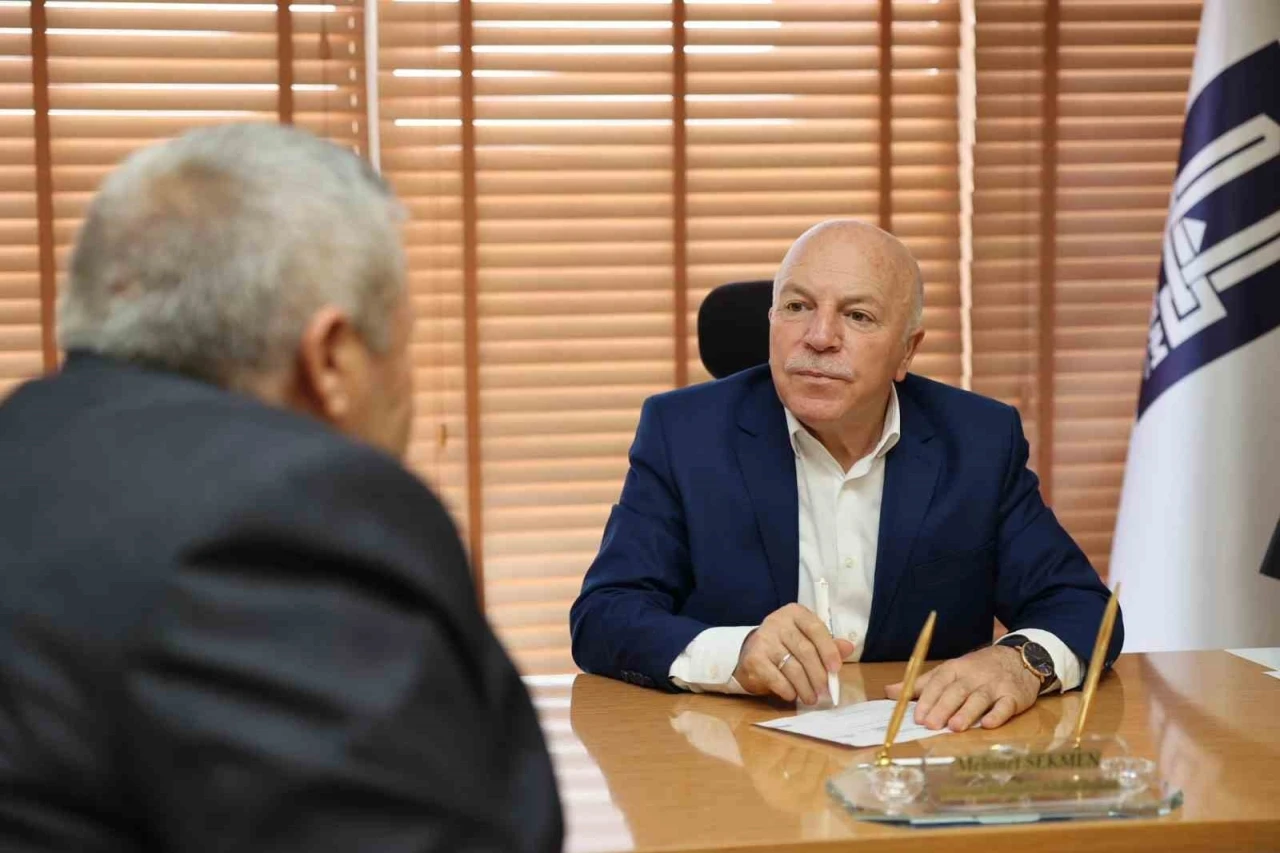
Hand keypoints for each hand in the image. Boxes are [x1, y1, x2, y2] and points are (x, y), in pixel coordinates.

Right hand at [732, 603, 854, 704]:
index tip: (836, 669)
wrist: (752, 654)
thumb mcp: (807, 640)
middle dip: (818, 675)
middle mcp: (777, 622)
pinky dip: (788, 690)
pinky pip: (776, 678)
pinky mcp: (754, 658)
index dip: (828, 650)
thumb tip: (848, 648)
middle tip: (825, 691)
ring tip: (811, 698)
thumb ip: (828, 644)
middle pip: (805, 651)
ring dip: (805, 687)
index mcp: (795, 613)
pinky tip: (792, 695)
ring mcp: (763, 639)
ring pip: (792, 667)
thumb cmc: (786, 646)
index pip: (815, 629)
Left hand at [885, 645, 1039, 731]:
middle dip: (942, 707)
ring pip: (979, 698)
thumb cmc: (978, 669)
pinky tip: (988, 724)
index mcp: (956, 668)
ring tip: (954, 727)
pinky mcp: (1014, 696)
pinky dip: (997, 714)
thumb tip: (889, 692)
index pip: (939, 682)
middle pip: (956, 691)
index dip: (927, 698)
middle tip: (930, 725)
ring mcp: (995, 686)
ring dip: (967, 712)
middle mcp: (974, 676)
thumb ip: (921, 684)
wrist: (1019, 659)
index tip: (916, 716)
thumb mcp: (949, 671)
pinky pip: (1006, 705)